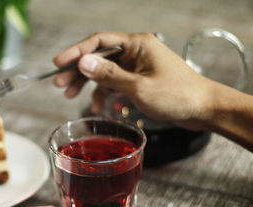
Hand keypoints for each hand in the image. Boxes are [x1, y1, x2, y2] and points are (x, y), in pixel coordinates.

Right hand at [53, 32, 213, 129]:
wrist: (203, 109)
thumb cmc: (178, 95)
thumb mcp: (139, 87)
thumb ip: (109, 75)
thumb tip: (83, 63)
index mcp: (137, 45)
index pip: (99, 42)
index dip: (76, 52)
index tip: (58, 62)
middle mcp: (135, 52)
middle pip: (98, 56)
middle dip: (77, 70)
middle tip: (59, 83)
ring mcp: (136, 66)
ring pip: (104, 71)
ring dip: (87, 83)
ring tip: (70, 96)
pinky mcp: (138, 80)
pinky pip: (114, 83)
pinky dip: (103, 93)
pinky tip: (97, 106)